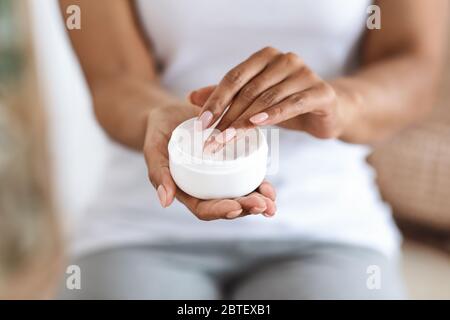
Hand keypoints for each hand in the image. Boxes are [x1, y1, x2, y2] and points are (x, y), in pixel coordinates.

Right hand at [143, 104, 276, 219]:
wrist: (169, 114)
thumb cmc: (157, 133)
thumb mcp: (154, 150)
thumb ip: (159, 173)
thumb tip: (165, 201)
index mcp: (188, 191)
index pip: (205, 208)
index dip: (221, 211)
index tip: (235, 207)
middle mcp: (206, 188)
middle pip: (228, 205)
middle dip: (246, 208)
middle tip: (263, 205)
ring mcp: (221, 177)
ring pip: (241, 194)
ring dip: (258, 201)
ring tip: (272, 202)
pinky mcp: (232, 161)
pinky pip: (248, 174)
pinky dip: (259, 183)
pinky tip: (270, 188)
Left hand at [192, 47, 345, 147]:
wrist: (328, 110)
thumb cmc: (287, 103)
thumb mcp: (254, 99)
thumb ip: (227, 96)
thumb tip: (192, 97)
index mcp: (266, 57)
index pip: (234, 78)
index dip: (215, 100)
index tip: (201, 123)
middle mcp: (285, 60)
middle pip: (248, 90)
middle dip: (227, 116)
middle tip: (212, 139)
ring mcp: (305, 73)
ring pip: (266, 98)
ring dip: (244, 121)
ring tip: (227, 139)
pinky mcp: (321, 92)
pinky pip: (292, 104)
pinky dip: (273, 114)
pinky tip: (257, 124)